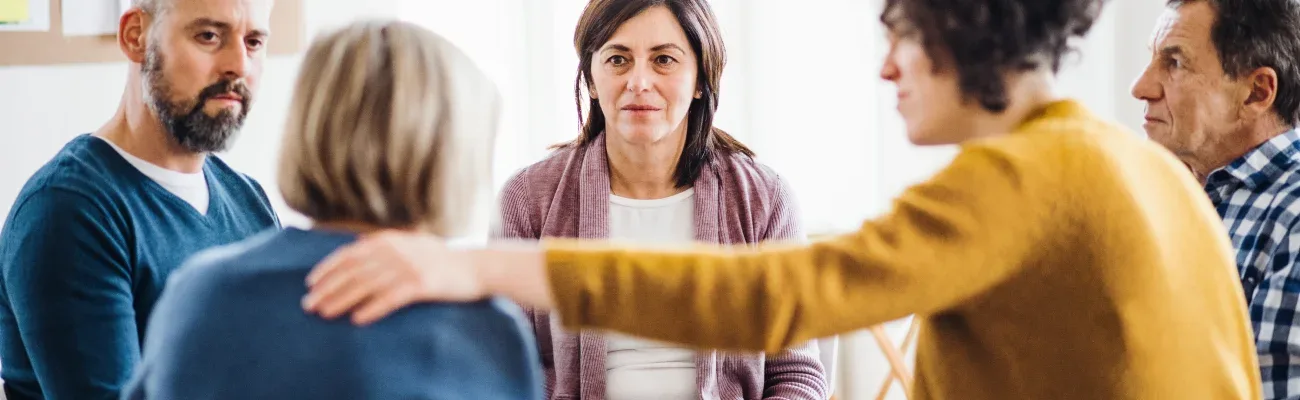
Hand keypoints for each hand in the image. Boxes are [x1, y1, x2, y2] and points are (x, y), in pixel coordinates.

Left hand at [302, 230, 484, 324]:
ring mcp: (409, 267)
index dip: (327, 269)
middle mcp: (396, 251)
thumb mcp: (412, 242)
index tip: (310, 284)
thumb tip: (357, 243)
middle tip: (309, 305)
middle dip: (328, 288)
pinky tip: (358, 319)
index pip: (349, 254)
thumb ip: (387, 242)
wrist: (477, 267)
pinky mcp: (422, 284)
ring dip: (342, 300)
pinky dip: (372, 308)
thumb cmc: (442, 258)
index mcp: (390, 239)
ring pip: (367, 286)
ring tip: (325, 313)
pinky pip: (391, 299)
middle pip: (353, 271)